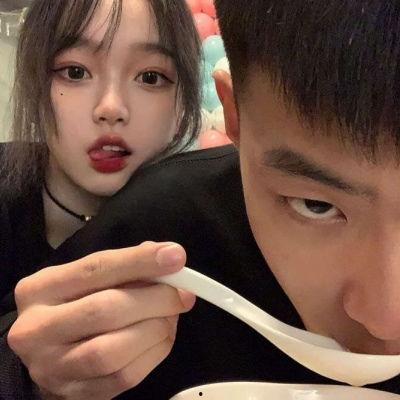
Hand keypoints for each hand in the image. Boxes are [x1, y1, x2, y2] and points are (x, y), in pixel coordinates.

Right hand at [7, 241, 194, 399]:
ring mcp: (53, 368)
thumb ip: (125, 267)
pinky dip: (154, 353)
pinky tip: (161, 337)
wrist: (47, 352)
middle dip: (155, 300)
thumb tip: (169, 260)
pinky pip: (125, 377)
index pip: (95, 269)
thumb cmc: (75, 304)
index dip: (139, 261)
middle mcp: (37, 329)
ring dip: (156, 329)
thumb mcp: (88, 279)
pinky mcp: (75, 394)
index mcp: (40, 289)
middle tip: (182, 294)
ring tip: (170, 316)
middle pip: (105, 311)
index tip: (175, 257)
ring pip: (113, 351)